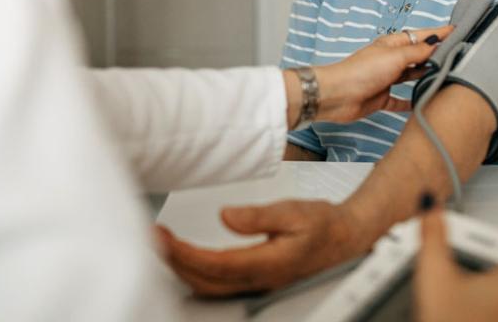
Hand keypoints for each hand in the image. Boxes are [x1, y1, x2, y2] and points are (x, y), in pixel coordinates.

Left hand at [156, 199, 370, 296]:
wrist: (345, 238)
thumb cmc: (322, 225)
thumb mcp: (293, 211)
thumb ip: (259, 216)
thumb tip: (227, 216)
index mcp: (268, 263)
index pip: (215, 264)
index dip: (184, 254)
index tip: (162, 238)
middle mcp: (259, 279)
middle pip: (206, 280)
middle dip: (175, 262)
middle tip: (152, 239)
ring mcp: (257, 283)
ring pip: (209, 286)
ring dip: (182, 268)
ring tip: (162, 247)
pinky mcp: (255, 280)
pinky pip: (218, 283)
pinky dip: (196, 272)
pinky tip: (185, 260)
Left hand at [314, 25, 453, 122]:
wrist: (338, 95)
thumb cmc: (362, 71)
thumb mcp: (395, 57)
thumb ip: (417, 52)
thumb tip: (435, 43)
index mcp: (392, 45)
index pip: (420, 36)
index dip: (438, 33)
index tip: (455, 30)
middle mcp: (390, 60)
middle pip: (417, 56)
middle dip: (434, 54)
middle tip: (457, 54)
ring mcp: (386, 79)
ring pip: (410, 76)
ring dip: (425, 75)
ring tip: (445, 75)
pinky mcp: (381, 98)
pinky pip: (400, 100)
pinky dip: (410, 101)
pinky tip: (422, 102)